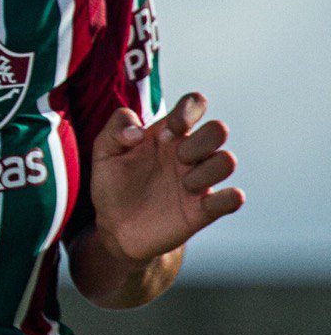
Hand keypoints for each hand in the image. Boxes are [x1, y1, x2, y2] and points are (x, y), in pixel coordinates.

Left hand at [91, 92, 243, 265]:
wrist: (115, 227)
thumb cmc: (113, 183)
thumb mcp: (104, 152)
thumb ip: (115, 129)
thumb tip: (137, 131)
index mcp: (167, 133)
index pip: (193, 106)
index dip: (188, 111)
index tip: (166, 132)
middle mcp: (187, 153)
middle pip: (217, 130)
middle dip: (202, 140)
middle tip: (178, 156)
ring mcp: (197, 181)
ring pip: (226, 161)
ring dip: (209, 169)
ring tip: (185, 184)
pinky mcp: (202, 210)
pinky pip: (229, 200)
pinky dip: (229, 198)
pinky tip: (208, 200)